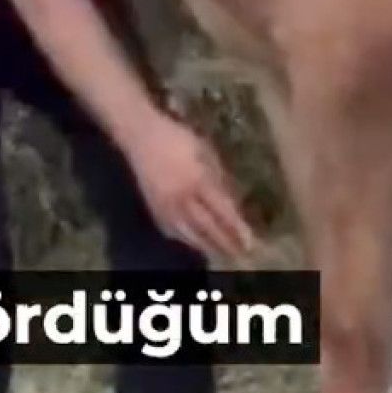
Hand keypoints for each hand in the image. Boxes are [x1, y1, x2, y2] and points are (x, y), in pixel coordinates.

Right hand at [127, 113, 255, 262]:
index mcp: (197, 179)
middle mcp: (182, 198)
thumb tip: (232, 200)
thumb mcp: (204, 150)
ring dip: (209, 247)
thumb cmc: (176, 138)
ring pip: (190, 235)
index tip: (250, 242)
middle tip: (241, 255)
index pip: (222, 211)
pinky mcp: (154, 210)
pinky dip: (188, 241)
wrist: (141, 136)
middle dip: (226, 243)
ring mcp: (166, 207)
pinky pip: (173, 232)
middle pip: (207, 228)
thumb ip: (219, 176)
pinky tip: (197, 244)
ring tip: (223, 255)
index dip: (236, 228)